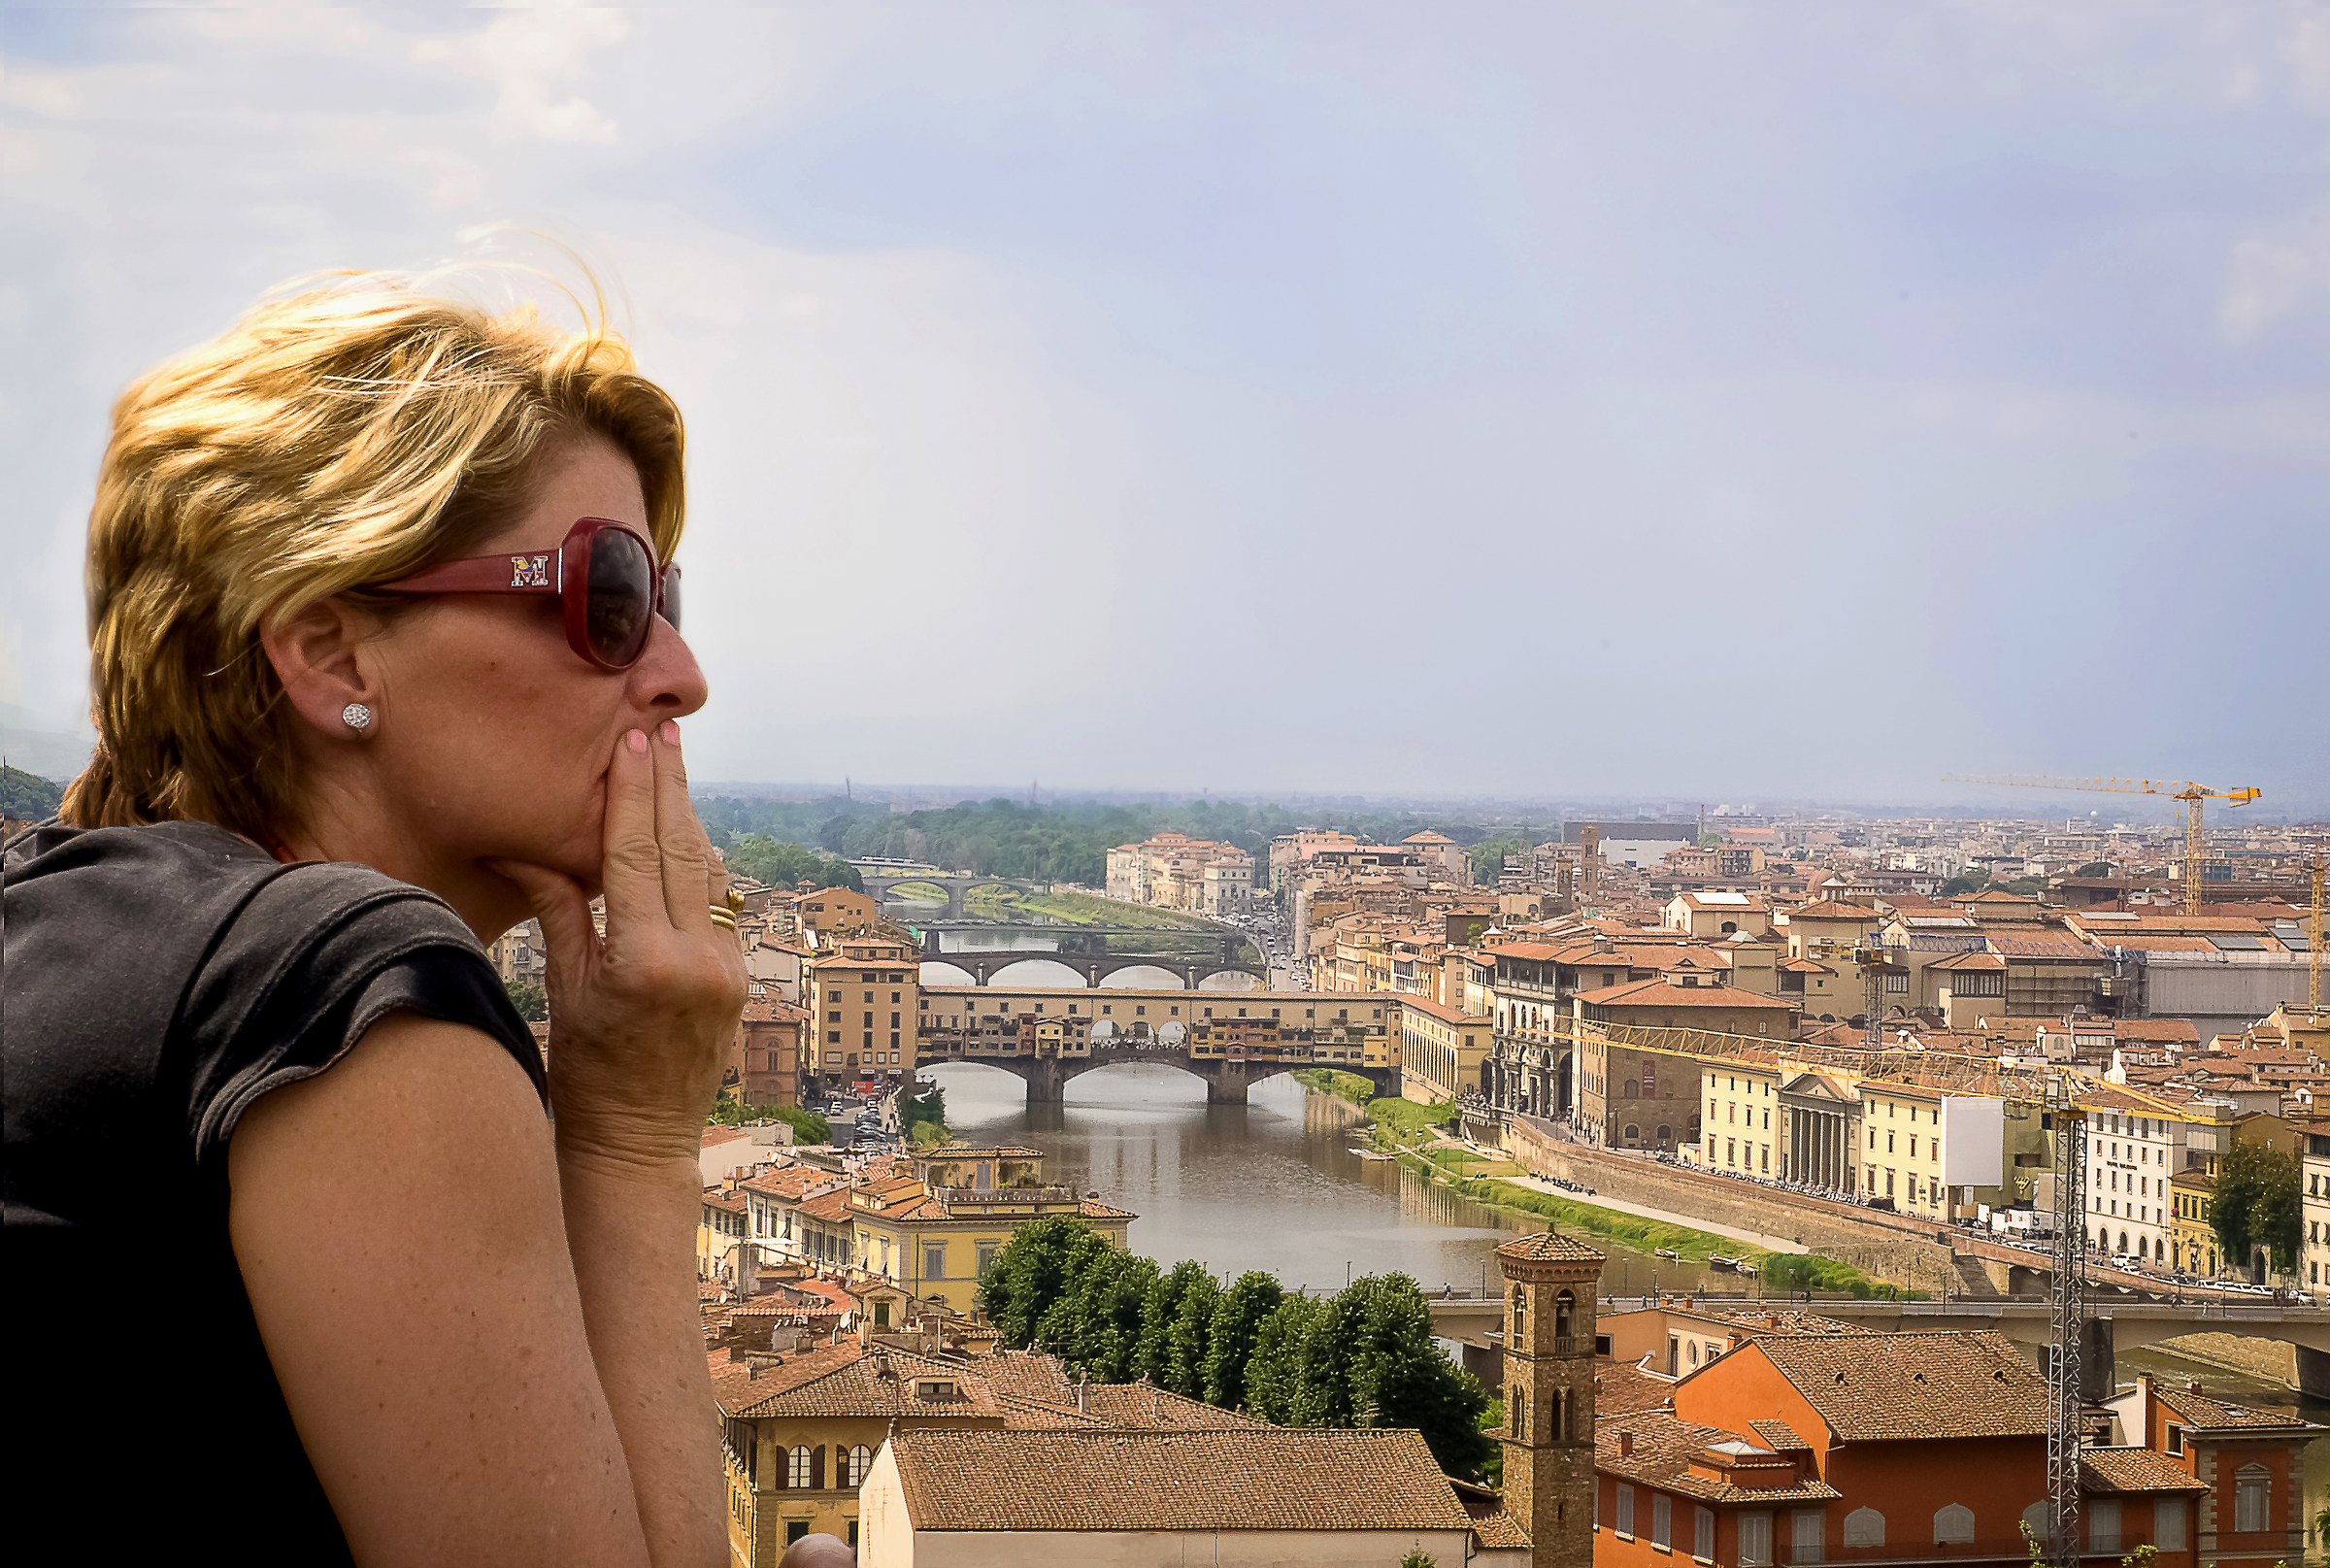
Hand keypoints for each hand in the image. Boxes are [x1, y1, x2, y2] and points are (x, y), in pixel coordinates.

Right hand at [493, 722, 745, 1167]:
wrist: (641, 1141)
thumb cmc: (587, 1071)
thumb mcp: (566, 988)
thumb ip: (560, 910)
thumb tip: (527, 844)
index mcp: (645, 960)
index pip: (637, 856)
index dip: (634, 795)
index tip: (634, 744)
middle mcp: (696, 958)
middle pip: (683, 850)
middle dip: (670, 789)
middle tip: (663, 732)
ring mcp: (727, 966)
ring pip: (710, 871)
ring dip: (689, 818)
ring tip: (673, 766)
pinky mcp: (740, 975)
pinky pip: (721, 901)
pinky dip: (702, 862)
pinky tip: (686, 830)